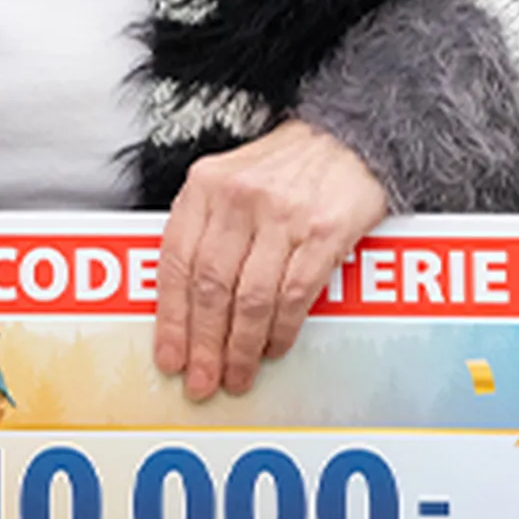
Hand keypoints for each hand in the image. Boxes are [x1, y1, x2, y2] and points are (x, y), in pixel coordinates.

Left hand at [149, 120, 389, 403]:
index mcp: (206, 185)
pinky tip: (274, 347)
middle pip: (210, 286)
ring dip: (241, 347)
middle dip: (204, 343)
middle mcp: (239, 198)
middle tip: (202, 380)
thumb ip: (204, 230)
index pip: (175, 261)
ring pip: (250, 298)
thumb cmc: (284, 167)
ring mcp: (282, 215)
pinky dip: (281, 330)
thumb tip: (182, 305)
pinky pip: (294, 295)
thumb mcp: (228, 182)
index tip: (170, 355)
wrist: (349, 138)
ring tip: (238, 374)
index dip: (170, 317)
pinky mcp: (323, 232)